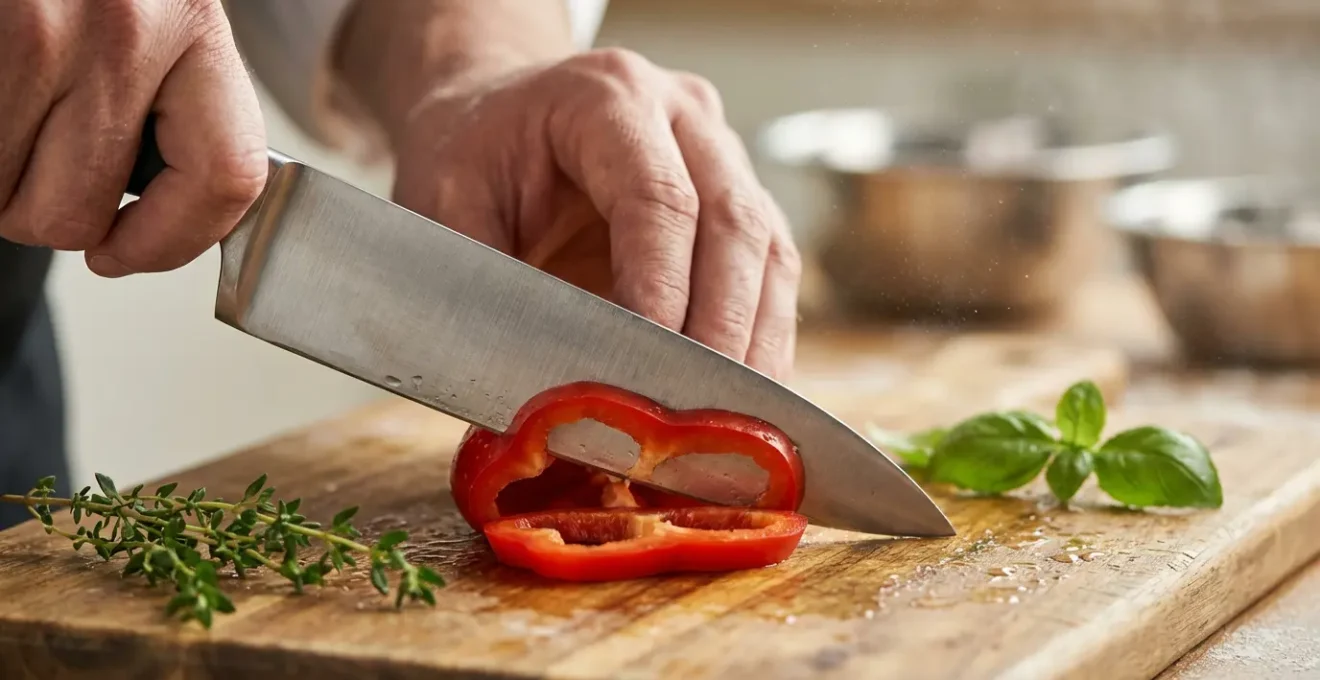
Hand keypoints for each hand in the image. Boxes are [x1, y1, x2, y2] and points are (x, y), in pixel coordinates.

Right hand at [0, 0, 265, 277]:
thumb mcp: (158, 17)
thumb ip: (178, 106)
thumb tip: (154, 225)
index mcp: (195, 28)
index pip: (228, 178)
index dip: (174, 243)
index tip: (125, 255)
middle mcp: (123, 30)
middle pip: (78, 212)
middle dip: (46, 212)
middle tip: (35, 166)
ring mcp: (35, 29)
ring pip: (3, 197)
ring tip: (7, 118)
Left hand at [386, 49, 802, 379]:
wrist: (498, 114)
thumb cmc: (471, 156)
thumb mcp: (445, 206)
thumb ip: (491, 285)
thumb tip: (541, 384)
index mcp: (606, 97)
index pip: (658, 197)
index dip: (663, 287)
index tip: (653, 370)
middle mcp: (683, 115)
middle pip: (733, 223)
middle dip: (724, 329)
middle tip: (706, 416)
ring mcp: (723, 155)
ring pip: (768, 251)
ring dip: (757, 343)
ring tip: (737, 422)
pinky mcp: (741, 202)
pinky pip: (771, 274)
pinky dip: (761, 340)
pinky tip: (744, 401)